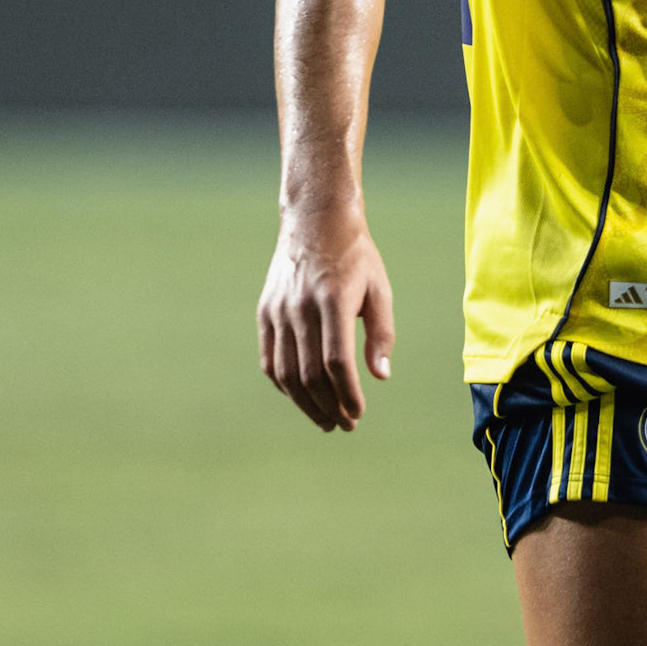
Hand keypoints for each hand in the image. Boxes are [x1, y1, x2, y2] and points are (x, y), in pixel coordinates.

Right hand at [258, 208, 394, 431]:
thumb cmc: (356, 257)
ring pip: (286, 373)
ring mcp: (278, 311)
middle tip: (345, 424)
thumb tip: (381, 376)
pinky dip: (284, 384)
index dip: (347, 394)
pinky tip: (301, 397)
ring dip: (305, 403)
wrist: (315, 221)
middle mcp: (301, 307)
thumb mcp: (380, 289)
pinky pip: (269, 360)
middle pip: (310, 374)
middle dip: (328, 407)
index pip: (337, 362)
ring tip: (325, 420)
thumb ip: (382, 333)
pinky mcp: (265, 313)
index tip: (358, 413)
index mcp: (333, 301)